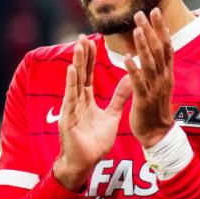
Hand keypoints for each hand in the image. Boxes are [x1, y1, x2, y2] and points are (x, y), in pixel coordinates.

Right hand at [53, 34, 131, 190]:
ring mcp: (71, 108)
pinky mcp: (68, 117)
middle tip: (82, 36)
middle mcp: (77, 100)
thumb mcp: (112, 115)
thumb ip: (119, 97)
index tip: (92, 40)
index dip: (90, 58)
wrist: (86, 162)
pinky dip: (71, 83)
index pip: (89, 74)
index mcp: (86, 99)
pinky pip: (71, 98)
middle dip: (82, 55)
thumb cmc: (95, 141)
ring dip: (77, 63)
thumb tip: (130, 80)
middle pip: (80, 73)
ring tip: (79, 46)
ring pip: (75, 82)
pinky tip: (72, 69)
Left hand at [124, 8, 174, 147]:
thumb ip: (157, 66)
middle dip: (151, 30)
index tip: (155, 11)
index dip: (161, 28)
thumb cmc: (155, 107)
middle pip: (158, 50)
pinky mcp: (144, 100)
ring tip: (137, 29)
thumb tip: (154, 48)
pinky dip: (133, 69)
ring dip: (143, 45)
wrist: (157, 134)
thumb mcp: (159, 83)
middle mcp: (163, 78)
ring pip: (150, 63)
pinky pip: (138, 82)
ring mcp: (155, 89)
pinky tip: (126, 58)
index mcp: (166, 73)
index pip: (165, 46)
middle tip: (141, 13)